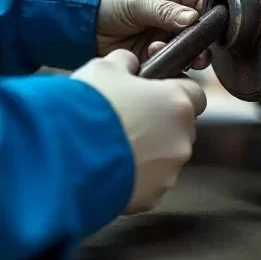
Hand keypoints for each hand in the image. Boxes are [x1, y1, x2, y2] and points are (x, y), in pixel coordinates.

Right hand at [71, 49, 206, 212]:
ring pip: (164, 158)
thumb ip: (125, 62)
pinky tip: (108, 168)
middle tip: (127, 120)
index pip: (195, 94)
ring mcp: (169, 171)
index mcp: (177, 103)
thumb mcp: (104, 67)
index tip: (154, 95)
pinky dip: (133, 177)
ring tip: (111, 147)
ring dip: (146, 153)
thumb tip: (129, 63)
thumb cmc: (89, 107)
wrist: (65, 155)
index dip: (174, 93)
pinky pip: (148, 183)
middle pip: (179, 128)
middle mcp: (181, 138)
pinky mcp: (152, 197)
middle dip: (159, 125)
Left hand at [97, 0, 210, 69]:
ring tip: (165, 51)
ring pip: (187, 50)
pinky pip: (171, 63)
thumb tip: (193, 18)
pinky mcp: (156, 55)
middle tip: (197, 53)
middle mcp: (174, 15)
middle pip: (198, 32)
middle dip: (198, 43)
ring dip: (181, 55)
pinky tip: (156, 61)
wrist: (84, 25)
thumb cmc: (110, 1)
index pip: (202, 4)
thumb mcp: (138, 1)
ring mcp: (166, 36)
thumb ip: (166, 11)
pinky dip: (168, 66)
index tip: (210, 30)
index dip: (209, 17)